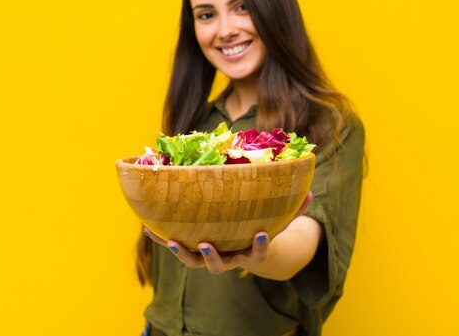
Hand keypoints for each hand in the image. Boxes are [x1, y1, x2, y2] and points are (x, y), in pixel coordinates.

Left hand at [143, 190, 312, 274]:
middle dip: (211, 257)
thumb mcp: (280, 220)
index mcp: (249, 250)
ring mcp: (208, 255)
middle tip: (207, 245)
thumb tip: (311, 191)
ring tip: (172, 240)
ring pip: (193, 261)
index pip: (257, 253)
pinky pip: (175, 244)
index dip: (261, 247)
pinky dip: (161, 238)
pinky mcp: (192, 247)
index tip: (263, 234)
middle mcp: (228, 257)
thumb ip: (295, 208)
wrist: (243, 246)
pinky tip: (146, 227)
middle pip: (218, 266)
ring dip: (181, 252)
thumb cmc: (261, 228)